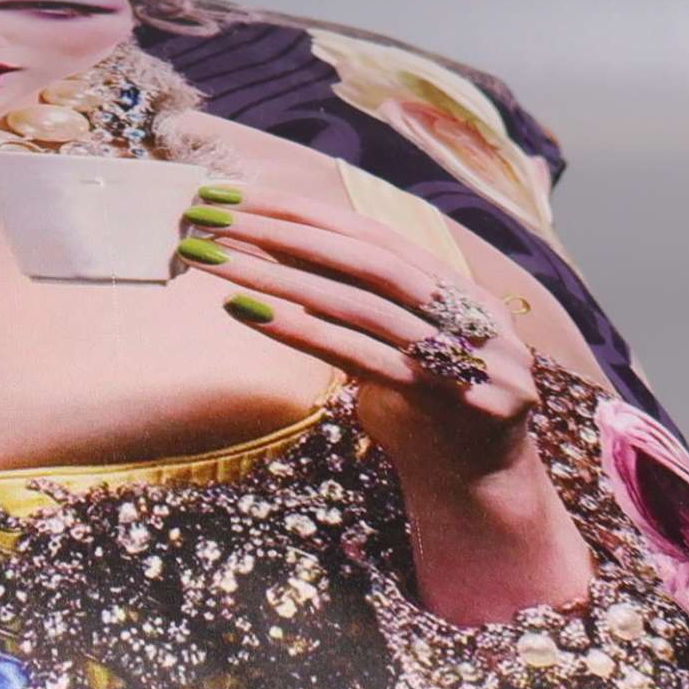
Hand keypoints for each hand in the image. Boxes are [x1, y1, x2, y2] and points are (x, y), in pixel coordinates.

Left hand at [171, 189, 544, 484]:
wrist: (477, 492)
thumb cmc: (422, 415)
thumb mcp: (391, 348)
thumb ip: (354, 301)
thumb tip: (276, 250)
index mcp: (458, 288)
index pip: (372, 234)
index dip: (303, 211)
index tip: (234, 196)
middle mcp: (469, 312)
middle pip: (366, 258)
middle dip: (285, 232)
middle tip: (213, 217)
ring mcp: (468, 354)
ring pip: (359, 303)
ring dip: (277, 277)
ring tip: (212, 260)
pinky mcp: (456, 399)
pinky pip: (365, 357)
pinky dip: (302, 330)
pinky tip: (246, 310)